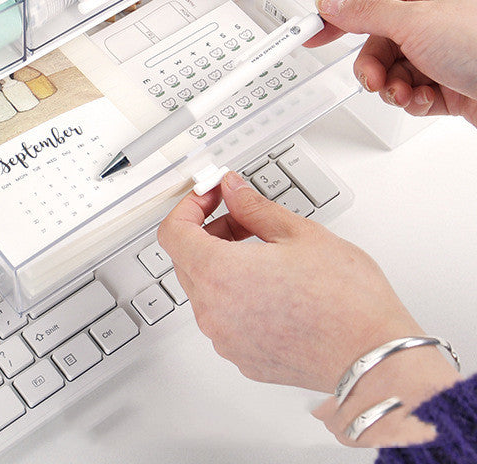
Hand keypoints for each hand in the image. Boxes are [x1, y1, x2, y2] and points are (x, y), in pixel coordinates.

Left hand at [157, 171, 459, 445]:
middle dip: (208, 230)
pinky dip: (236, 294)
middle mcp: (214, 312)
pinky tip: (270, 284)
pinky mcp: (244, 358)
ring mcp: (227, 340)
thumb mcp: (300, 234)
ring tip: (264, 250)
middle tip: (241, 216)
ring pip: (205, 288)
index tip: (209, 196)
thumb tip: (233, 191)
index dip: (189, 206)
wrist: (376, 359)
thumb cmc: (348, 303)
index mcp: (219, 275)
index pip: (173, 232)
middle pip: (187, 259)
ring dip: (222, 262)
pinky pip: (224, 317)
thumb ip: (254, 207)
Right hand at [307, 0, 476, 126]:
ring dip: (392, 86)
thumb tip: (331, 3)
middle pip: (380, 41)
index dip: (340, 17)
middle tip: (372, 79)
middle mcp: (439, 18)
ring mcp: (444, 52)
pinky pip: (411, 89)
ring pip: (393, 69)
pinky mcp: (450, 83)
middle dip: (374, 65)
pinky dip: (411, 98)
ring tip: (403, 92)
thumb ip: (365, 13)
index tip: (312, 31)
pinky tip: (422, 99)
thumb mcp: (414, 23)